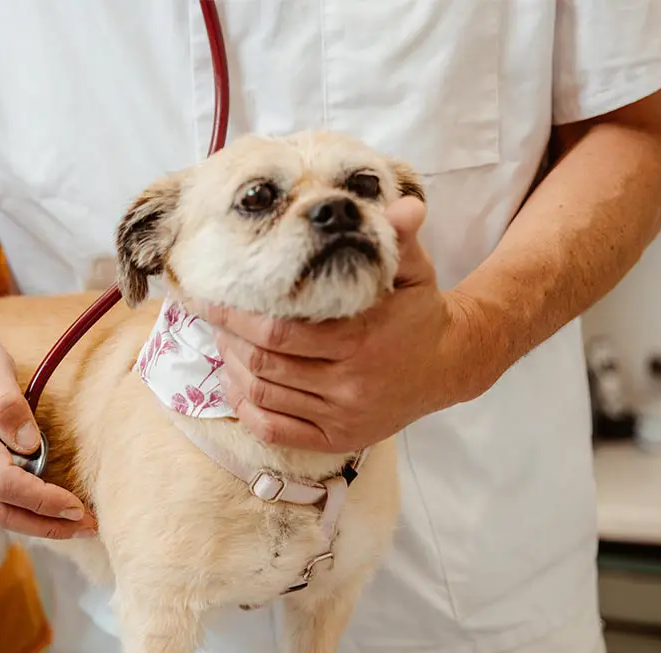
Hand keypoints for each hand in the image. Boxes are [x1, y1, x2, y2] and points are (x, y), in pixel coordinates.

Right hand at [0, 319, 95, 539]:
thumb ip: (6, 402)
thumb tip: (30, 444)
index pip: (3, 483)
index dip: (42, 500)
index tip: (76, 505)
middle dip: (46, 525)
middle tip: (88, 525)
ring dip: (35, 523)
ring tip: (74, 522)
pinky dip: (20, 510)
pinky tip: (46, 506)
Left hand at [200, 197, 487, 452]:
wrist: (450, 364)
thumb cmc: (419, 311)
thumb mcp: (414, 271)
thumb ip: (400, 238)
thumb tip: (404, 206)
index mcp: (362, 340)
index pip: (279, 334)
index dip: (236, 318)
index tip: (210, 300)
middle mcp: (350, 384)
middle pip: (265, 365)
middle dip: (229, 341)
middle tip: (215, 319)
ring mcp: (342, 416)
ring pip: (265, 396)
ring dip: (233, 371)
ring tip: (224, 345)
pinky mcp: (337, 439)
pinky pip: (276, 430)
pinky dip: (248, 408)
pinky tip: (237, 384)